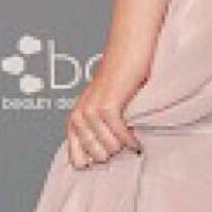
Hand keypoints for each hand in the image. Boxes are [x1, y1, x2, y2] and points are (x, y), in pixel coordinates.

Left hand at [66, 47, 149, 170]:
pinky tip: (137, 140)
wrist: (128, 49)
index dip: (95, 162)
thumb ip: (98, 126)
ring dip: (123, 148)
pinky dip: (130, 140)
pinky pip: (120, 135)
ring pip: (108, 147)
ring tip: (132, 142)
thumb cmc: (120, 76)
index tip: (112, 158)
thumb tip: (106, 154)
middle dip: (113, 155)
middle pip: (95, 155)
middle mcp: (78, 116)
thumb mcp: (102, 104)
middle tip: (125, 146)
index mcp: (74, 118)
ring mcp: (91, 111)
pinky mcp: (107, 106)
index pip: (76, 158)